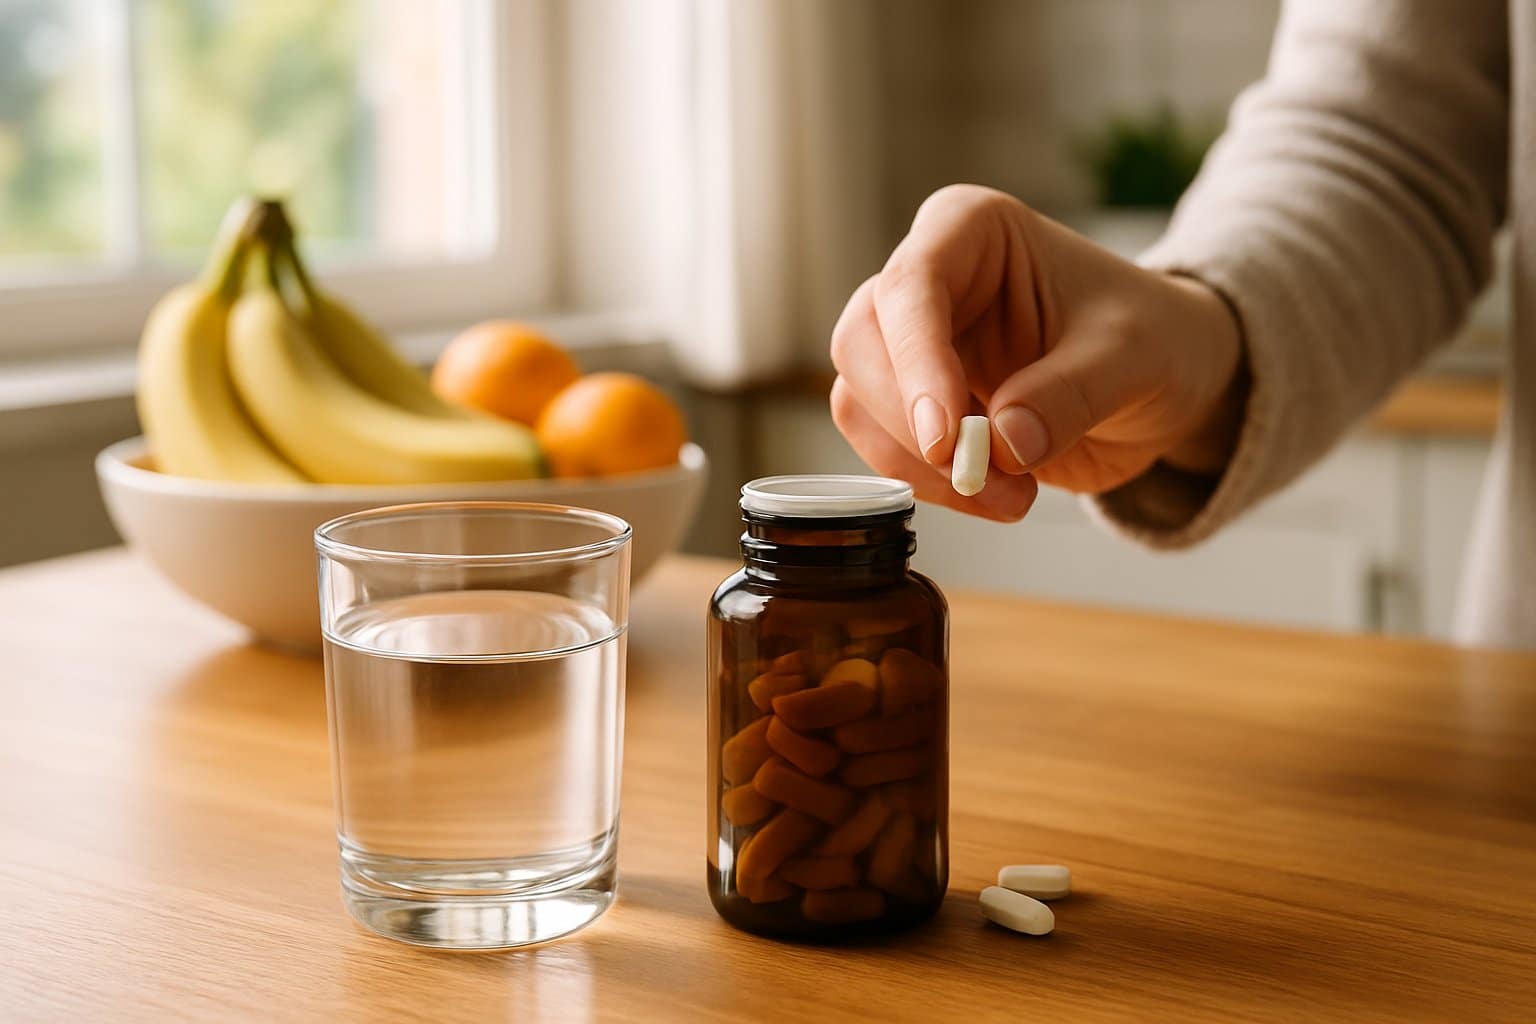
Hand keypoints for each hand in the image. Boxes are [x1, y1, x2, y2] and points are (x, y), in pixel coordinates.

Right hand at [829, 185, 1245, 520]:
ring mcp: (912, 346)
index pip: (911, 285)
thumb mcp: (1136, 356)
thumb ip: (1072, 392)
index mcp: (971, 232)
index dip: (916, 362)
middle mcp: (926, 280)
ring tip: (1013, 494)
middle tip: (981, 472)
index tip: (945, 437)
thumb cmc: (1154, 337)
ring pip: (858, 402)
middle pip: (860, 345)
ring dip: (921, 466)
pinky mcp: (914, 405)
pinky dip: (931, 485)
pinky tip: (996, 495)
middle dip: (911, 423)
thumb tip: (1003, 442)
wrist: (1167, 383)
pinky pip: (885, 448)